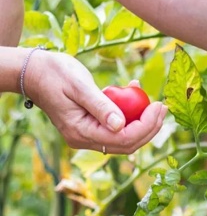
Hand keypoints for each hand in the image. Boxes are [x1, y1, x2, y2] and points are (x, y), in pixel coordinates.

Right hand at [25, 50, 166, 153]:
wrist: (34, 72)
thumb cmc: (54, 73)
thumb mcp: (79, 86)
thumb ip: (101, 106)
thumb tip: (121, 125)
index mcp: (81, 132)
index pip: (123, 139)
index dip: (146, 126)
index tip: (159, 106)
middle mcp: (85, 140)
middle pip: (127, 143)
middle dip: (150, 127)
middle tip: (163, 107)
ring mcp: (88, 136)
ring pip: (125, 138)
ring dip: (143, 122)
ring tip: (154, 102)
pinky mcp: (92, 128)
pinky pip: (117, 128)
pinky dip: (130, 115)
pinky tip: (134, 93)